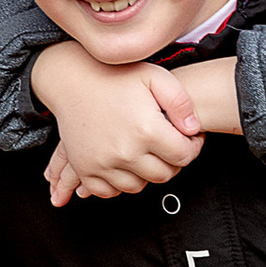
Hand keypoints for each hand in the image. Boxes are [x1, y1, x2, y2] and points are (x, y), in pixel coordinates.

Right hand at [36, 47, 205, 203]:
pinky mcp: (85, 168)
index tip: (189, 139)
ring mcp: (103, 163)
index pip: (184, 156)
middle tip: (168, 146)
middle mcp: (125, 151)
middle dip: (172, 162)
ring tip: (146, 154)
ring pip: (137, 186)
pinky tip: (124, 165)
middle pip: (163, 175)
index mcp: (147, 129)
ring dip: (146, 174)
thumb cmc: (113, 76)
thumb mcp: (155, 77)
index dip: (192, 147)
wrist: (72, 80)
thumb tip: (193, 129)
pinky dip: (118, 183)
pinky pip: (108, 191)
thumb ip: (181, 102)